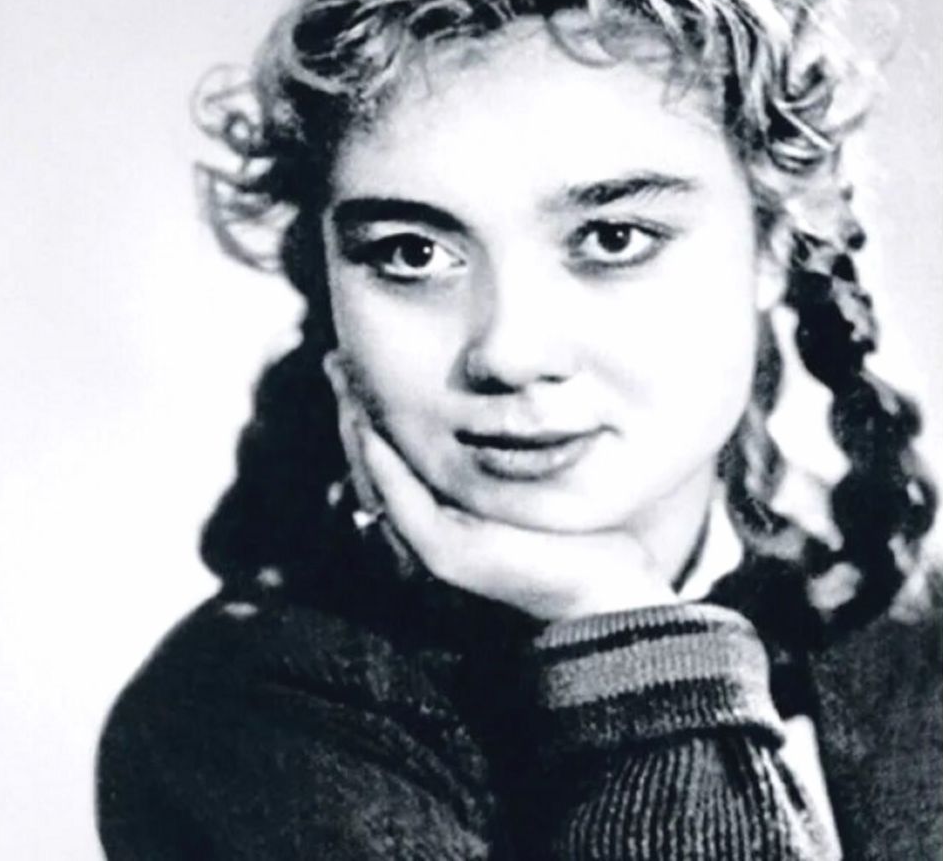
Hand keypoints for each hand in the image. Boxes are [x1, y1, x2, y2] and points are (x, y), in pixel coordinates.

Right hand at [325, 353, 676, 621]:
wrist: (608, 584)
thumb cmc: (581, 526)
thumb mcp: (533, 467)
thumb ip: (502, 438)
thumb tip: (494, 386)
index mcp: (441, 510)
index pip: (389, 454)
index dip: (366, 409)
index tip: (353, 362)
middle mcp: (425, 529)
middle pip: (371, 463)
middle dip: (349, 411)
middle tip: (334, 360)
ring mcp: (430, 544)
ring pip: (375, 480)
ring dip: (354, 430)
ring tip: (343, 383)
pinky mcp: (444, 553)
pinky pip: (400, 502)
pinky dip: (382, 464)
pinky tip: (369, 425)